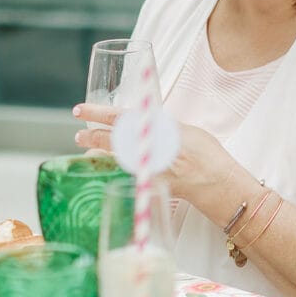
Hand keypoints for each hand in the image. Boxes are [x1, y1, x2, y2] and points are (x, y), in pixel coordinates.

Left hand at [73, 103, 238, 212]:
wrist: (217, 183)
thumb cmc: (206, 154)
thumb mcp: (184, 130)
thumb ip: (162, 126)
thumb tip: (145, 122)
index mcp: (156, 131)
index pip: (119, 119)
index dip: (96, 114)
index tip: (80, 110)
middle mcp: (147, 151)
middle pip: (109, 142)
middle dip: (90, 137)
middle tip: (78, 135)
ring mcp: (146, 170)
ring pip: (113, 158)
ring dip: (99, 152)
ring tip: (87, 148)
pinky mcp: (147, 185)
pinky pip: (125, 172)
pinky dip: (114, 166)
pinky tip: (108, 164)